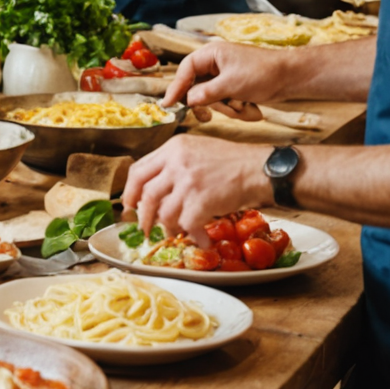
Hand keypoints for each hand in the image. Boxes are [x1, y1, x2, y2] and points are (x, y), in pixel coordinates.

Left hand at [123, 134, 273, 242]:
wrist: (259, 169)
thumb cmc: (231, 161)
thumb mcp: (196, 149)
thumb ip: (173, 163)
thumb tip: (154, 188)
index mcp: (172, 149)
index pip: (138, 171)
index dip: (130, 191)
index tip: (129, 204)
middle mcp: (176, 162)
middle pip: (146, 194)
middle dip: (143, 216)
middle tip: (144, 227)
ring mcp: (188, 182)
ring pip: (164, 213)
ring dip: (167, 228)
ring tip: (174, 233)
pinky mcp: (201, 200)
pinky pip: (187, 224)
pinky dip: (193, 235)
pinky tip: (202, 239)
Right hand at [162, 41, 295, 120]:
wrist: (294, 78)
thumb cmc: (263, 74)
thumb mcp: (231, 85)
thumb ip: (206, 93)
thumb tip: (188, 100)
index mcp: (212, 54)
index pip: (185, 69)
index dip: (176, 87)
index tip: (168, 104)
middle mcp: (216, 64)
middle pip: (197, 87)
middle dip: (211, 102)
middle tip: (209, 116)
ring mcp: (226, 76)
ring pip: (213, 97)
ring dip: (228, 107)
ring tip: (245, 107)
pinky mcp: (236, 87)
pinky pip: (226, 101)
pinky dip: (236, 108)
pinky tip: (251, 108)